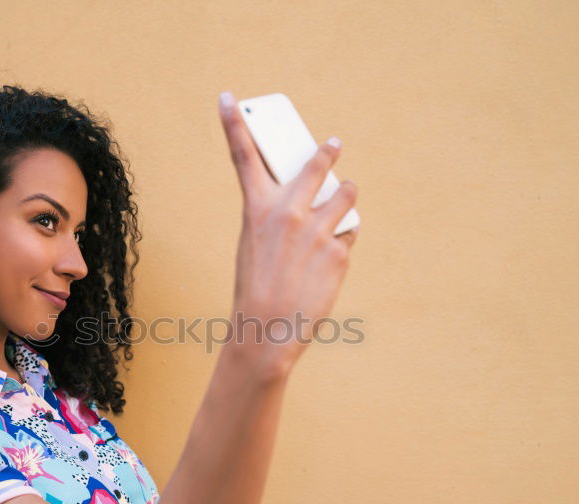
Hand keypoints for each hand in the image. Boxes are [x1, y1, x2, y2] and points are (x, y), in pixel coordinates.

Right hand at [218, 91, 358, 372]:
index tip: (228, 98)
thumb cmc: (256, 287)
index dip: (234, 124)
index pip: (242, 156)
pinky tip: (328, 260)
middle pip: (316, 165)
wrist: (268, 331)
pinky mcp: (339, 250)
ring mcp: (317, 230)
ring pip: (345, 195)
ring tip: (341, 207)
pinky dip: (342, 241)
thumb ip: (276, 215)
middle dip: (327, 154)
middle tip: (333, 145)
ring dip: (345, 197)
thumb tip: (312, 195)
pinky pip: (349, 232)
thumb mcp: (253, 244)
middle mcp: (289, 213)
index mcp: (258, 209)